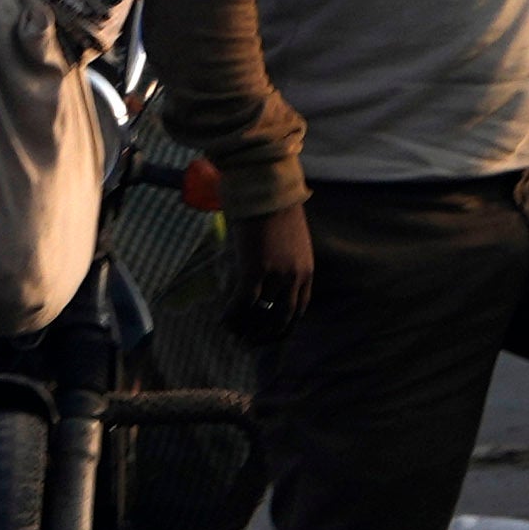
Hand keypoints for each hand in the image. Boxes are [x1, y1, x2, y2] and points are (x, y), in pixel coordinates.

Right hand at [230, 194, 315, 329]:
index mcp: (306, 271)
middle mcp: (295, 277)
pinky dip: (232, 315)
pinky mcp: (256, 269)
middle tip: (248, 342)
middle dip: (265, 336)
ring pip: (261, 314)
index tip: (267, 336)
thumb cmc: (273, 208)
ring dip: (246, 328)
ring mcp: (277, 274)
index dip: (282, 328)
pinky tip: (222, 320)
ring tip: (233, 333)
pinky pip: (243, 302)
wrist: (266, 186)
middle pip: (283, 319)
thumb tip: (263, 281)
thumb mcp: (287, 240)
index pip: (299, 311)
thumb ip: (282, 262)